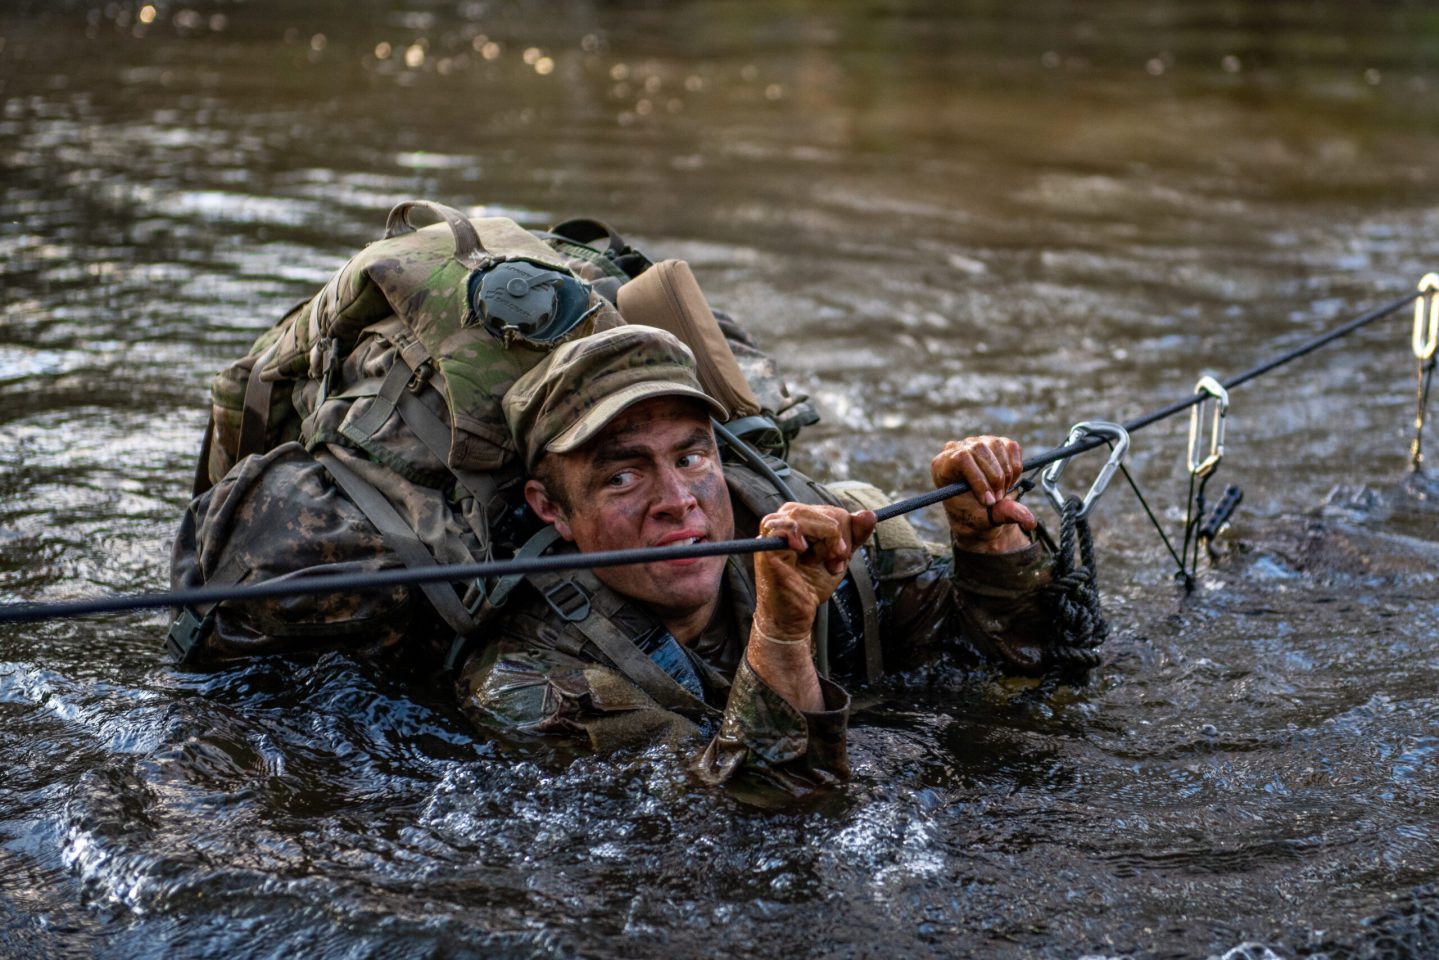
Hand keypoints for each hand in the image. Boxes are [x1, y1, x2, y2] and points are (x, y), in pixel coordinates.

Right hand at [752, 503, 876, 638]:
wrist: (794, 616)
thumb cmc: (810, 586)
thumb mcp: (838, 558)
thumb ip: (853, 536)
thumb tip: (869, 515)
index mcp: (800, 521)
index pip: (833, 512)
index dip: (844, 535)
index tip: (840, 558)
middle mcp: (784, 522)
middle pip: (823, 512)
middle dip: (837, 539)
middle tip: (833, 563)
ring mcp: (772, 533)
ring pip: (805, 515)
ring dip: (824, 542)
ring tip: (821, 562)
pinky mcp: (766, 547)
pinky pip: (788, 526)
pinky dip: (801, 538)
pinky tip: (801, 552)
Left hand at [932, 435, 1035, 552]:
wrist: (981, 509)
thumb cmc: (973, 514)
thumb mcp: (985, 519)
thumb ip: (1004, 515)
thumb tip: (1029, 520)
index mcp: (942, 466)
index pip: (961, 458)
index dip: (979, 479)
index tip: (989, 501)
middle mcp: (956, 449)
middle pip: (980, 450)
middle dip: (995, 478)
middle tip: (999, 498)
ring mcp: (975, 443)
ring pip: (997, 446)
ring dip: (1006, 474)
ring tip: (1001, 492)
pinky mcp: (994, 442)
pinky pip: (1011, 447)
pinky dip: (1015, 467)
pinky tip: (1007, 481)